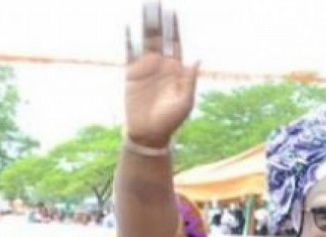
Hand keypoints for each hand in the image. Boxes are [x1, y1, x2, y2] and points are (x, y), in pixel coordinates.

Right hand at [124, 1, 198, 148]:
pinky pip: (129, 53)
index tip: (172, 12)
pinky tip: (128, 27)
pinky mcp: (131, 74)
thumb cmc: (171, 121)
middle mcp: (161, 65)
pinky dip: (128, 40)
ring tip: (144, 8)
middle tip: (156, 2)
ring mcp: (146, 68)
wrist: (149, 134)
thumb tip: (197, 59)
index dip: (174, 27)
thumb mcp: (185, 102)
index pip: (175, 42)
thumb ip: (190, 80)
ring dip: (144, 25)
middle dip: (158, 20)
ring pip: (145, 40)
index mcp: (176, 69)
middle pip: (160, 36)